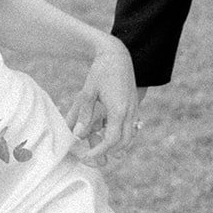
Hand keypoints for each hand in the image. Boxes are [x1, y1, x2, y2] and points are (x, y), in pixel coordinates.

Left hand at [65, 37, 138, 162]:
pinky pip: (131, 129)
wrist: (118, 55)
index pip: (111, 141)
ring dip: (115, 146)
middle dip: (106, 153)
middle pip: (122, 144)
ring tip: (97, 146)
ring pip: (129, 138)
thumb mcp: (88, 91)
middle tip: (89, 156)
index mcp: (118, 111)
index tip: (85, 157)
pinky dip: (120, 136)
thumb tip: (77, 135)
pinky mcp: (134, 107)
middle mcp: (129, 113)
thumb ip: (83, 114)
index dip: (98, 152)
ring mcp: (134, 110)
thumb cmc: (101, 71)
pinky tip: (106, 133)